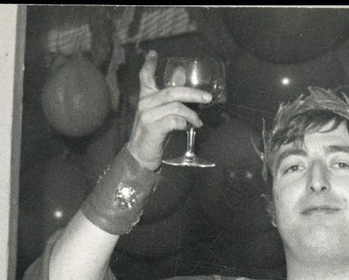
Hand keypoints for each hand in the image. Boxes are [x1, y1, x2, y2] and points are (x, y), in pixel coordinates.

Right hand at [126, 51, 212, 170]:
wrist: (140, 156)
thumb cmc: (154, 134)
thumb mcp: (162, 113)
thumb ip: (170, 98)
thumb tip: (182, 77)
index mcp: (146, 97)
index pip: (145, 77)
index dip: (149, 65)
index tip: (153, 54)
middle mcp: (145, 103)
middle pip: (172, 91)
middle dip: (193, 93)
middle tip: (208, 97)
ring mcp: (147, 115)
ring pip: (175, 107)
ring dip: (191, 114)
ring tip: (198, 122)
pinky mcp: (152, 128)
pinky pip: (173, 121)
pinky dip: (184, 123)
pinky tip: (187, 128)